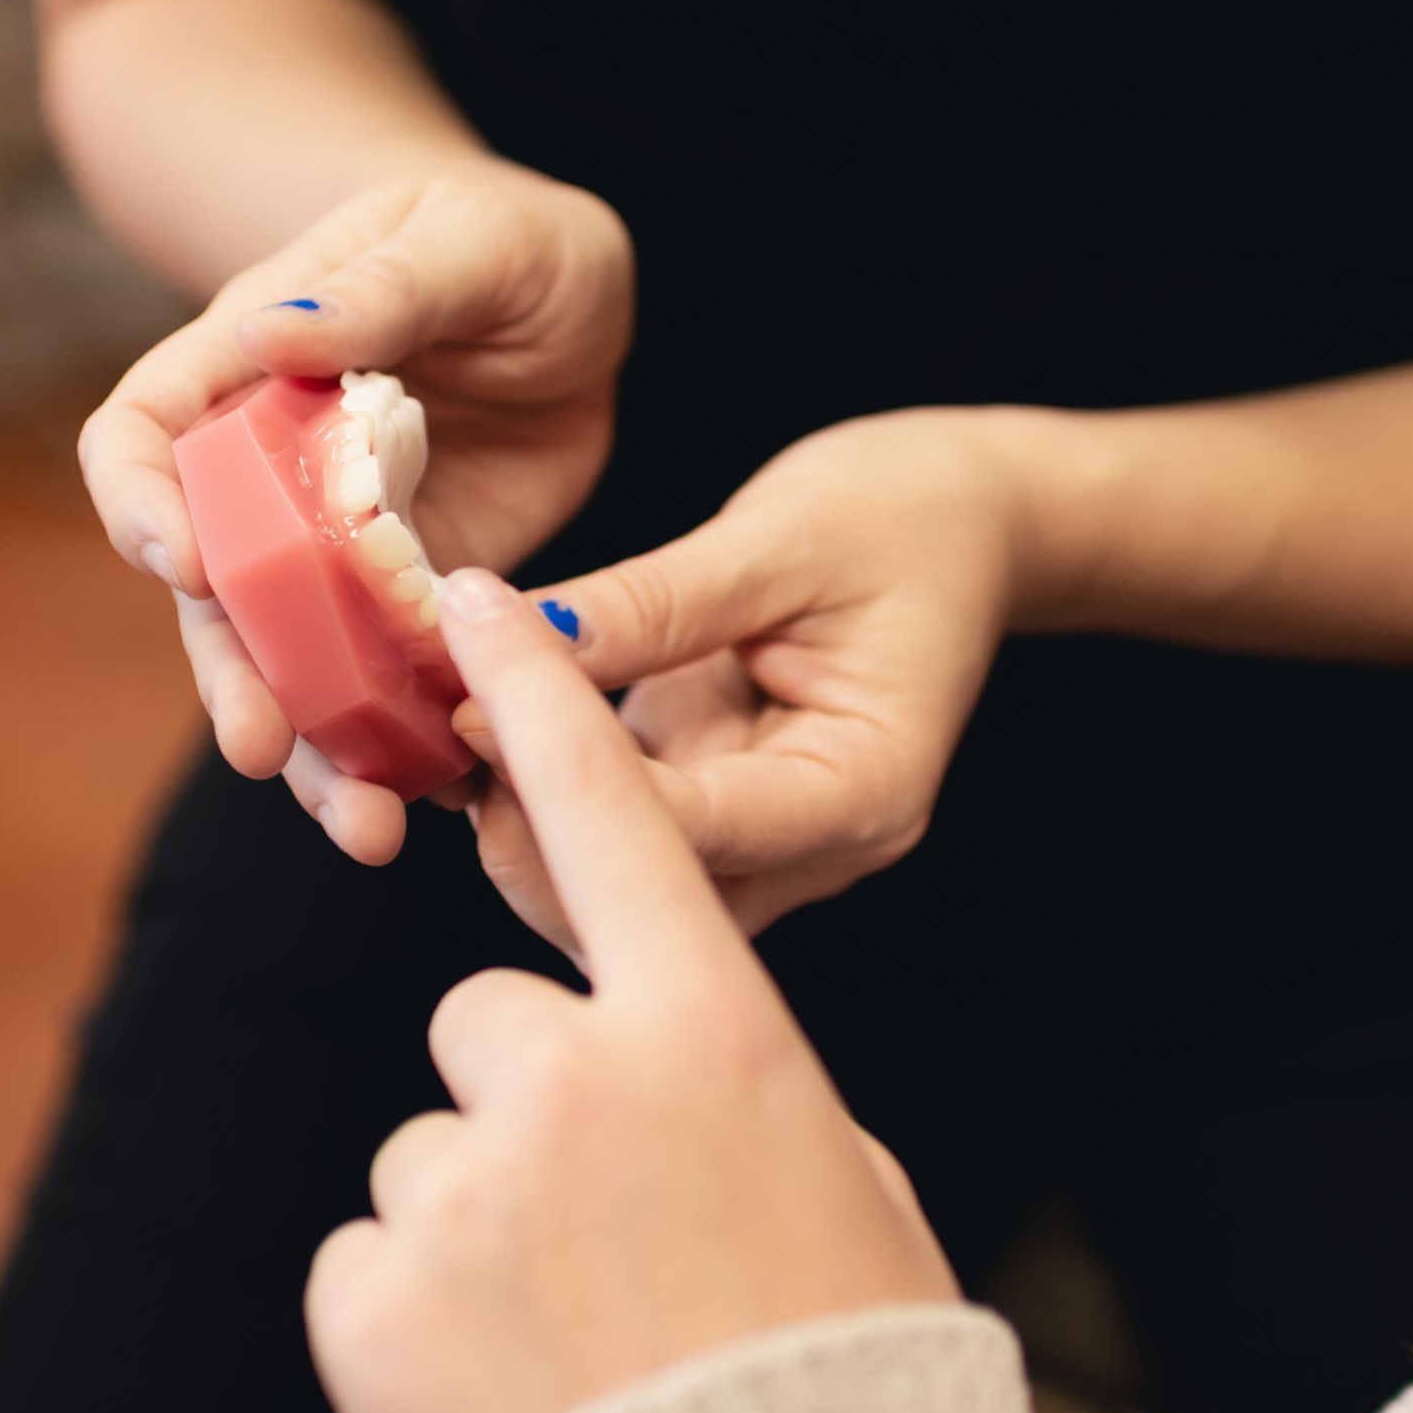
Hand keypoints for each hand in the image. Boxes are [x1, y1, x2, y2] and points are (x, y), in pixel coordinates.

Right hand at [78, 160, 631, 860]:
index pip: (142, 439)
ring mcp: (334, 550)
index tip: (186, 564)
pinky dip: (404, 744)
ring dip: (315, 749)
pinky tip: (444, 798)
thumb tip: (268, 331)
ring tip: (364, 826)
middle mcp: (268, 476)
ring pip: (292, 664)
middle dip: (228, 675)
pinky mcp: (405, 603)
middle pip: (210, 592)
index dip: (143, 507)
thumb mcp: (468, 239)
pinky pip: (385, 686)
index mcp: (246, 369)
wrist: (571, 305)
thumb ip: (379, 289)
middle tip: (262, 748)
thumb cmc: (501, 240)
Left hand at [305, 568, 955, 1412]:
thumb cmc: (853, 1384)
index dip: (547, 704)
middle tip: (606, 1236)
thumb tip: (675, 1078)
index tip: (489, 609)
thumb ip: (744, 1093)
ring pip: (431, 1145)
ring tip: (571, 1339)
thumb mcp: (847, 1193)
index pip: (611, 820)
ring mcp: (462, 1184)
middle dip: (532, 1100)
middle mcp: (575, 1077)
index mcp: (713, 1034)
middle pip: (489, 1014)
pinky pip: (371, 1253)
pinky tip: (504, 1390)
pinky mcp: (370, 1295)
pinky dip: (419, 1315)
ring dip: (479, 1220)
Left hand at [459, 408, 1039, 944]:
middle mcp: (819, 847)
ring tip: (451, 719)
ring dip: (527, 816)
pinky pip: (620, 827)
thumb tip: (514, 635)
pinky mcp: (719, 808)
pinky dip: (547, 785)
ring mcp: (768, 841)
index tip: (473, 715)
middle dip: (533, 831)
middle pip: (651, 895)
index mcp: (863, 790)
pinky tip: (487, 722)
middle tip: (440, 728)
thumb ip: (652, 603)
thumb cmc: (907, 517)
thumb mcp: (780, 541)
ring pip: (622, 883)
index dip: (571, 782)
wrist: (972, 522)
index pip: (699, 828)